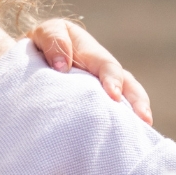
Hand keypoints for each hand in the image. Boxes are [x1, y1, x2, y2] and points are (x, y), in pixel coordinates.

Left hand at [29, 19, 151, 124]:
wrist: (32, 57)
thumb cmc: (41, 43)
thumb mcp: (44, 33)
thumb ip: (55, 41)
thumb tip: (63, 66)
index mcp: (92, 54)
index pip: (108, 66)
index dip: (112, 79)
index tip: (113, 95)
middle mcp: (103, 73)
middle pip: (128, 85)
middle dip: (137, 102)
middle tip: (144, 120)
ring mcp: (101, 90)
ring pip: (124, 102)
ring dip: (134, 116)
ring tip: (142, 133)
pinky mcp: (94, 106)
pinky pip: (110, 115)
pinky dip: (119, 126)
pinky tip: (120, 141)